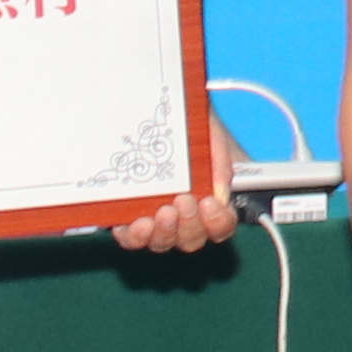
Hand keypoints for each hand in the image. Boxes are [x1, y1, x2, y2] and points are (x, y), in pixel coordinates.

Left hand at [109, 111, 240, 254]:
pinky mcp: (130, 216)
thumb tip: (219, 191)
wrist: (154, 110)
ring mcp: (157, 217)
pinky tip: (136, 222)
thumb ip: (220, 160)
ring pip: (163, 242)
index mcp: (211, 196)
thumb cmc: (188, 123)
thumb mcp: (211, 132)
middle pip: (192, 239)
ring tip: (159, 213)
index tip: (210, 202)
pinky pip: (132, 238)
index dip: (219, 221)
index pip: (222, 225)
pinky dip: (134, 235)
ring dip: (164, 232)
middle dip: (189, 225)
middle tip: (183, 201)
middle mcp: (185, 213)